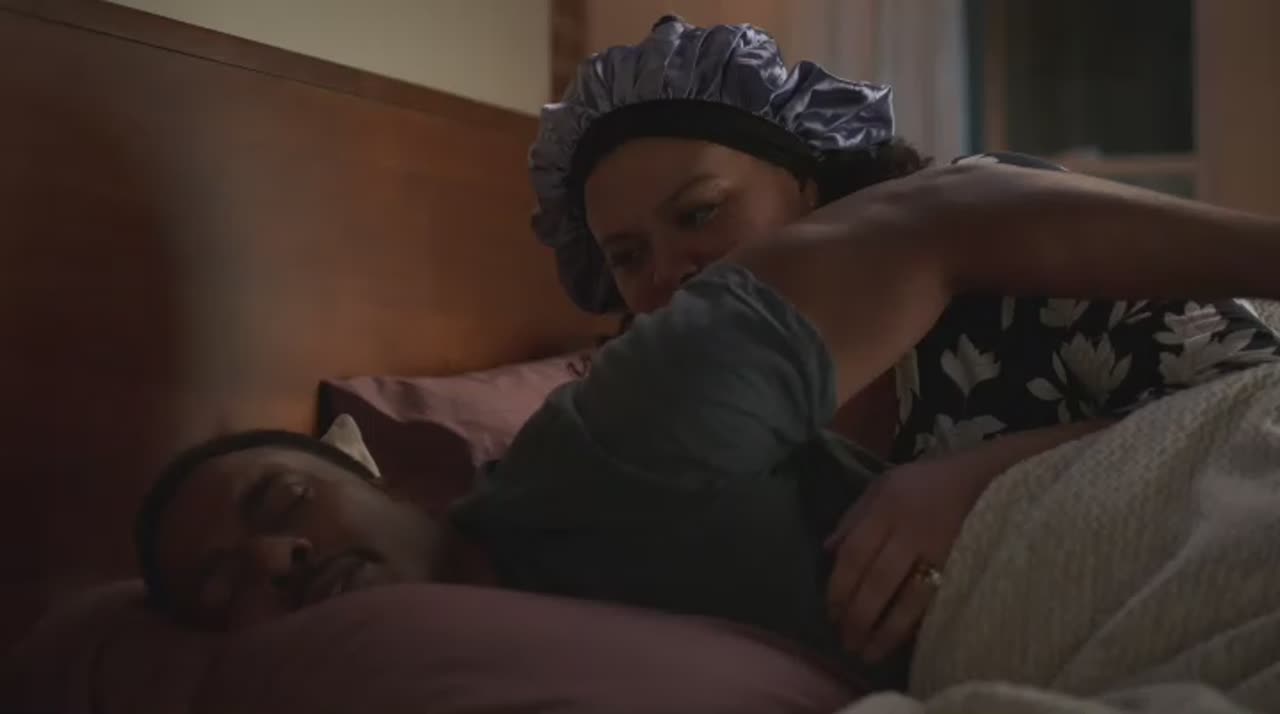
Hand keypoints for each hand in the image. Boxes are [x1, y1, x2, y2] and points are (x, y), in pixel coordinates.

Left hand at [824, 455, 986, 662]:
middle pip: (878, 581)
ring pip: (909, 600)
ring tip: (867, 654)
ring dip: (885, 632)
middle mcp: (912, 531)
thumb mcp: (885, 485)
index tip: (831, 613)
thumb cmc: (929, 484)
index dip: (839, 587)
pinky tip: (901, 642)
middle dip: (858, 616)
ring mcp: (942, 552)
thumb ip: (855, 517)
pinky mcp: (965, 569)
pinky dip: (916, 626)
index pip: (855, 553)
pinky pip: (937, 604)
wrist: (990, 479)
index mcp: (887, 508)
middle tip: (845, 641)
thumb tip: (828, 551)